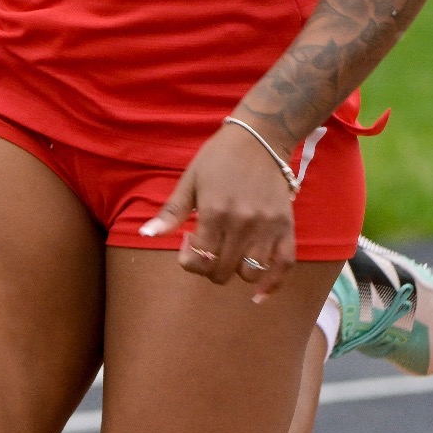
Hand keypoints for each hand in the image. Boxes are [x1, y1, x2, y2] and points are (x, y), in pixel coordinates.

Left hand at [140, 124, 296, 300]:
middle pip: (222, 271)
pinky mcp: (286, 227)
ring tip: (228, 255)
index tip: (188, 241)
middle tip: (207, 247)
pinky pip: (285, 265)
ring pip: (250, 273)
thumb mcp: (190, 180)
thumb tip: (145, 235)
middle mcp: (242, 224)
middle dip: (208, 267)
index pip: (198, 259)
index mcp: (215, 212)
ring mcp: (267, 227)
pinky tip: (258, 295)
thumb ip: (171, 212)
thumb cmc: (218, 157)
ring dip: (235, 271)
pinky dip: (273, 283)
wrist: (260, 137)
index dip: (187, 259)